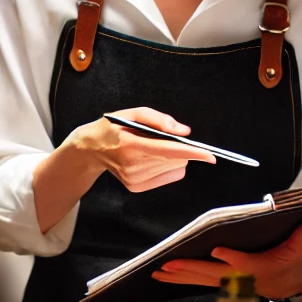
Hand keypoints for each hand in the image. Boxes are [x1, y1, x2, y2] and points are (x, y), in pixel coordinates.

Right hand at [69, 107, 214, 192]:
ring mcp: (134, 179)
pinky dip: (165, 167)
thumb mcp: (132, 113)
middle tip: (162, 138)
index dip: (193, 153)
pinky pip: (167, 177)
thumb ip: (159, 120)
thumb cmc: (112, 128)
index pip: (169, 151)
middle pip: (175, 160)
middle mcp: (133, 165)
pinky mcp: (136, 187)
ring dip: (171, 158)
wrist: (90, 149)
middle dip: (179, 149)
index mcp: (132, 145)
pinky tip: (148, 159)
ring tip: (149, 148)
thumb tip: (183, 131)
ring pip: (174, 169)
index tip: (210, 155)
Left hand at [152, 223, 301, 298]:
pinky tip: (162, 276)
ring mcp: (229, 280)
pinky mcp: (221, 281)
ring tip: (157, 272)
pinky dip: (180, 279)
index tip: (217, 250)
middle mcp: (241, 277)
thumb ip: (301, 237)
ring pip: (200, 279)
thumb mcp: (300, 249)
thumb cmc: (290, 261)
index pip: (243, 262)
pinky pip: (198, 281)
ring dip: (179, 276)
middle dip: (190, 269)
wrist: (288, 282)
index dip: (231, 257)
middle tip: (169, 264)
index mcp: (260, 267)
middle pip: (212, 273)